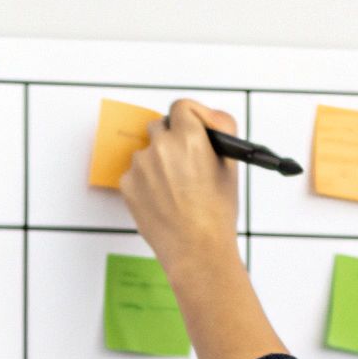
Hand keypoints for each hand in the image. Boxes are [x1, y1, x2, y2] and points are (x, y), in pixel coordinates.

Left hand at [119, 99, 241, 281]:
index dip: (190, 116)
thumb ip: (221, 131)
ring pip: (147, 151)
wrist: (196, 251)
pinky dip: (146, 181)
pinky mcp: (127, 185)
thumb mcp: (230, 166)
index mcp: (188, 138)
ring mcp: (140, 166)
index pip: (181, 106)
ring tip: (176, 189)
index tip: (194, 127)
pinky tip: (163, 199)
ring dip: (158, 162)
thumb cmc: (216, 214)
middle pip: (160, 126)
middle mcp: (160, 147)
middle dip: (172, 139)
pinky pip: (135, 173)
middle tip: (186, 162)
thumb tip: (209, 118)